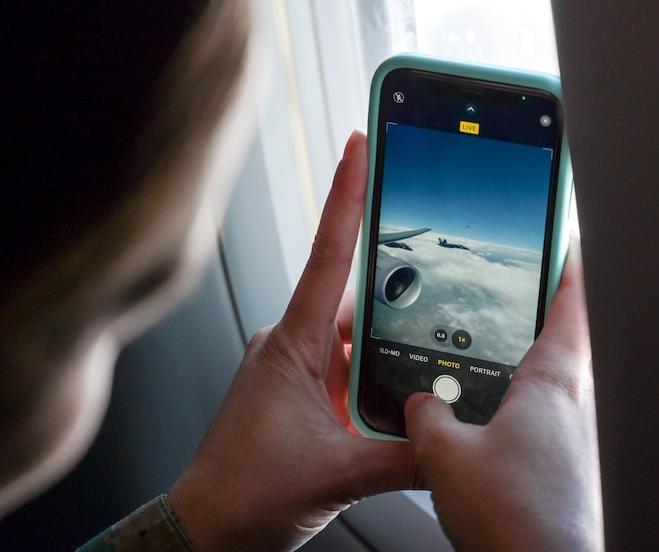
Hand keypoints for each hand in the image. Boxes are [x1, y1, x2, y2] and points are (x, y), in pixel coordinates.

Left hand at [168, 131, 416, 550]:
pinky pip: (342, 368)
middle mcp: (289, 346)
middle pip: (354, 298)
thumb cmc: (244, 495)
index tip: (360, 145)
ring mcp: (290, 369)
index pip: (328, 254)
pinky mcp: (295, 394)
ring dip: (384, 348)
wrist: (207, 532)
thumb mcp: (340, 474)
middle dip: (395, 294)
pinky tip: (394, 398)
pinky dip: (371, 375)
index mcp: (291, 344)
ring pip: (352, 338)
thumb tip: (451, 447)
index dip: (347, 194)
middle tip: (437, 281)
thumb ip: (405, 456)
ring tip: (418, 366)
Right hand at [405, 239, 602, 550]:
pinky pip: (540, 423)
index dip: (566, 263)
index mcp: (551, 382)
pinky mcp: (564, 470)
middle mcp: (573, 405)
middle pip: (562, 339)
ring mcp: (573, 439)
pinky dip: (513, 412)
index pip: (573, 302)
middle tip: (507, 293)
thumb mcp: (445, 455)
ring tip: (479, 362)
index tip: (559, 236)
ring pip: (548, 384)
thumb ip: (426, 417)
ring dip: (519, 368)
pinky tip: (481, 430)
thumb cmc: (517, 519)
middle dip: (534, 315)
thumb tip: (420, 405)